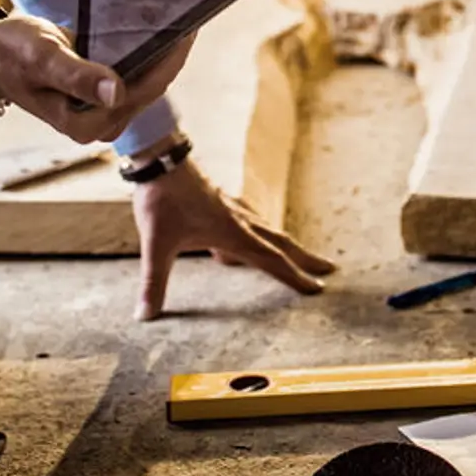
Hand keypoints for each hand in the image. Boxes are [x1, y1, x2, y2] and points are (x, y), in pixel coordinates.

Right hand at [0, 15, 192, 144]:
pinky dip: (146, 50)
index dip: (172, 59)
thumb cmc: (12, 54)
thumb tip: (115, 93)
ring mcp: (102, 109)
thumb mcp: (43, 59)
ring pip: (147, 78)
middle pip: (152, 85)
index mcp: (87, 124)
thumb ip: (77, 77)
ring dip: (162, 50)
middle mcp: (99, 122)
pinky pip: (135, 72)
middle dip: (172, 52)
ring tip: (180, 15)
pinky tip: (157, 26)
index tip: (190, 27)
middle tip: (192, 13)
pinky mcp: (101, 93)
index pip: (146, 90)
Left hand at [132, 158, 338, 317]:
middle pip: (281, 243)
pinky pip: (250, 219)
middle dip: (305, 259)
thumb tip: (145, 316)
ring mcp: (232, 208)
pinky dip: (261, 229)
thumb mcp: (156, 245)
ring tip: (299, 254)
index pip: (272, 260)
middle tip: (329, 270)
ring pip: (268, 229)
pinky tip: (252, 230)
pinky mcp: (221, 199)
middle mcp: (239, 220)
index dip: (295, 277)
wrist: (159, 159)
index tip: (317, 289)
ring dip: (287, 244)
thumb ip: (154, 282)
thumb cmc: (161, 201)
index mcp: (232, 234)